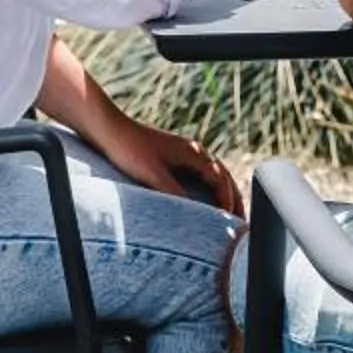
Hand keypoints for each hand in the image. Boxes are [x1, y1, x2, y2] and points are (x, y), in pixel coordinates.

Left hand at [100, 113, 243, 216]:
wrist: (108, 129)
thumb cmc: (130, 149)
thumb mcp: (154, 176)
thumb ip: (177, 194)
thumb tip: (198, 215)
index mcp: (194, 153)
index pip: (221, 180)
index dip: (228, 202)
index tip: (232, 222)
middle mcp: (193, 151)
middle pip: (223, 176)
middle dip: (235, 198)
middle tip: (243, 221)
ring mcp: (183, 152)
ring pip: (213, 175)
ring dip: (223, 193)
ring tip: (229, 212)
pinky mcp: (172, 156)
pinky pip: (200, 174)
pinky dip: (209, 188)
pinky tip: (203, 200)